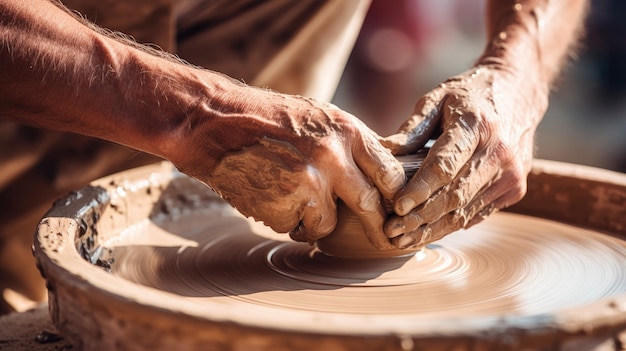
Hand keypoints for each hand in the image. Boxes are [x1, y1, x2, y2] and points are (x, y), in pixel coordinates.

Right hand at [175, 85, 404, 248]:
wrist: (215, 124)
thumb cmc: (267, 119)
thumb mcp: (318, 118)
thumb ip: (349, 145)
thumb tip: (383, 178)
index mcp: (346, 130)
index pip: (389, 173)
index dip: (396, 196)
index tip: (398, 211)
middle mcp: (332, 156)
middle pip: (370, 205)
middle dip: (377, 226)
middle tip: (383, 238)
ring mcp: (308, 183)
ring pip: (327, 224)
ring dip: (312, 220)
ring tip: (287, 193)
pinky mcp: (283, 206)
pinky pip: (295, 227)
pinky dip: (284, 220)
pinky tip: (267, 194)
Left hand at [381, 65, 547, 247]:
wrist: (519, 93)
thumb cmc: (469, 96)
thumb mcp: (437, 98)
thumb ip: (411, 128)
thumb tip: (382, 154)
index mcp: (477, 126)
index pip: (444, 166)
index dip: (419, 190)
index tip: (397, 207)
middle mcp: (499, 153)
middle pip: (454, 195)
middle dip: (420, 218)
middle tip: (392, 231)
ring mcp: (510, 174)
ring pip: (465, 211)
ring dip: (432, 229)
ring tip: (403, 240)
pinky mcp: (514, 189)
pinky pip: (477, 213)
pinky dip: (450, 225)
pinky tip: (426, 233)